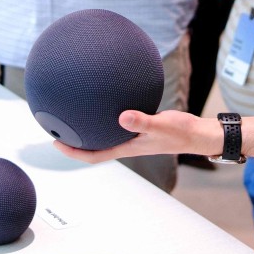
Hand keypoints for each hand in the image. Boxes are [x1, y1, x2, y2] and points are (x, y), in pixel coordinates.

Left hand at [55, 110, 217, 163]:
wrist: (197, 133)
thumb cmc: (181, 132)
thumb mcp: (161, 125)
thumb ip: (142, 121)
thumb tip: (121, 117)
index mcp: (128, 147)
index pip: (95, 155)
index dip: (74, 152)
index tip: (56, 143)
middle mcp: (127, 142)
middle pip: (95, 146)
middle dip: (75, 141)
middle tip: (57, 127)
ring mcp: (133, 134)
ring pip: (105, 134)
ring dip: (90, 128)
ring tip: (75, 114)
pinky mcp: (140, 124)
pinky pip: (118, 121)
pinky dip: (108, 114)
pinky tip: (106, 97)